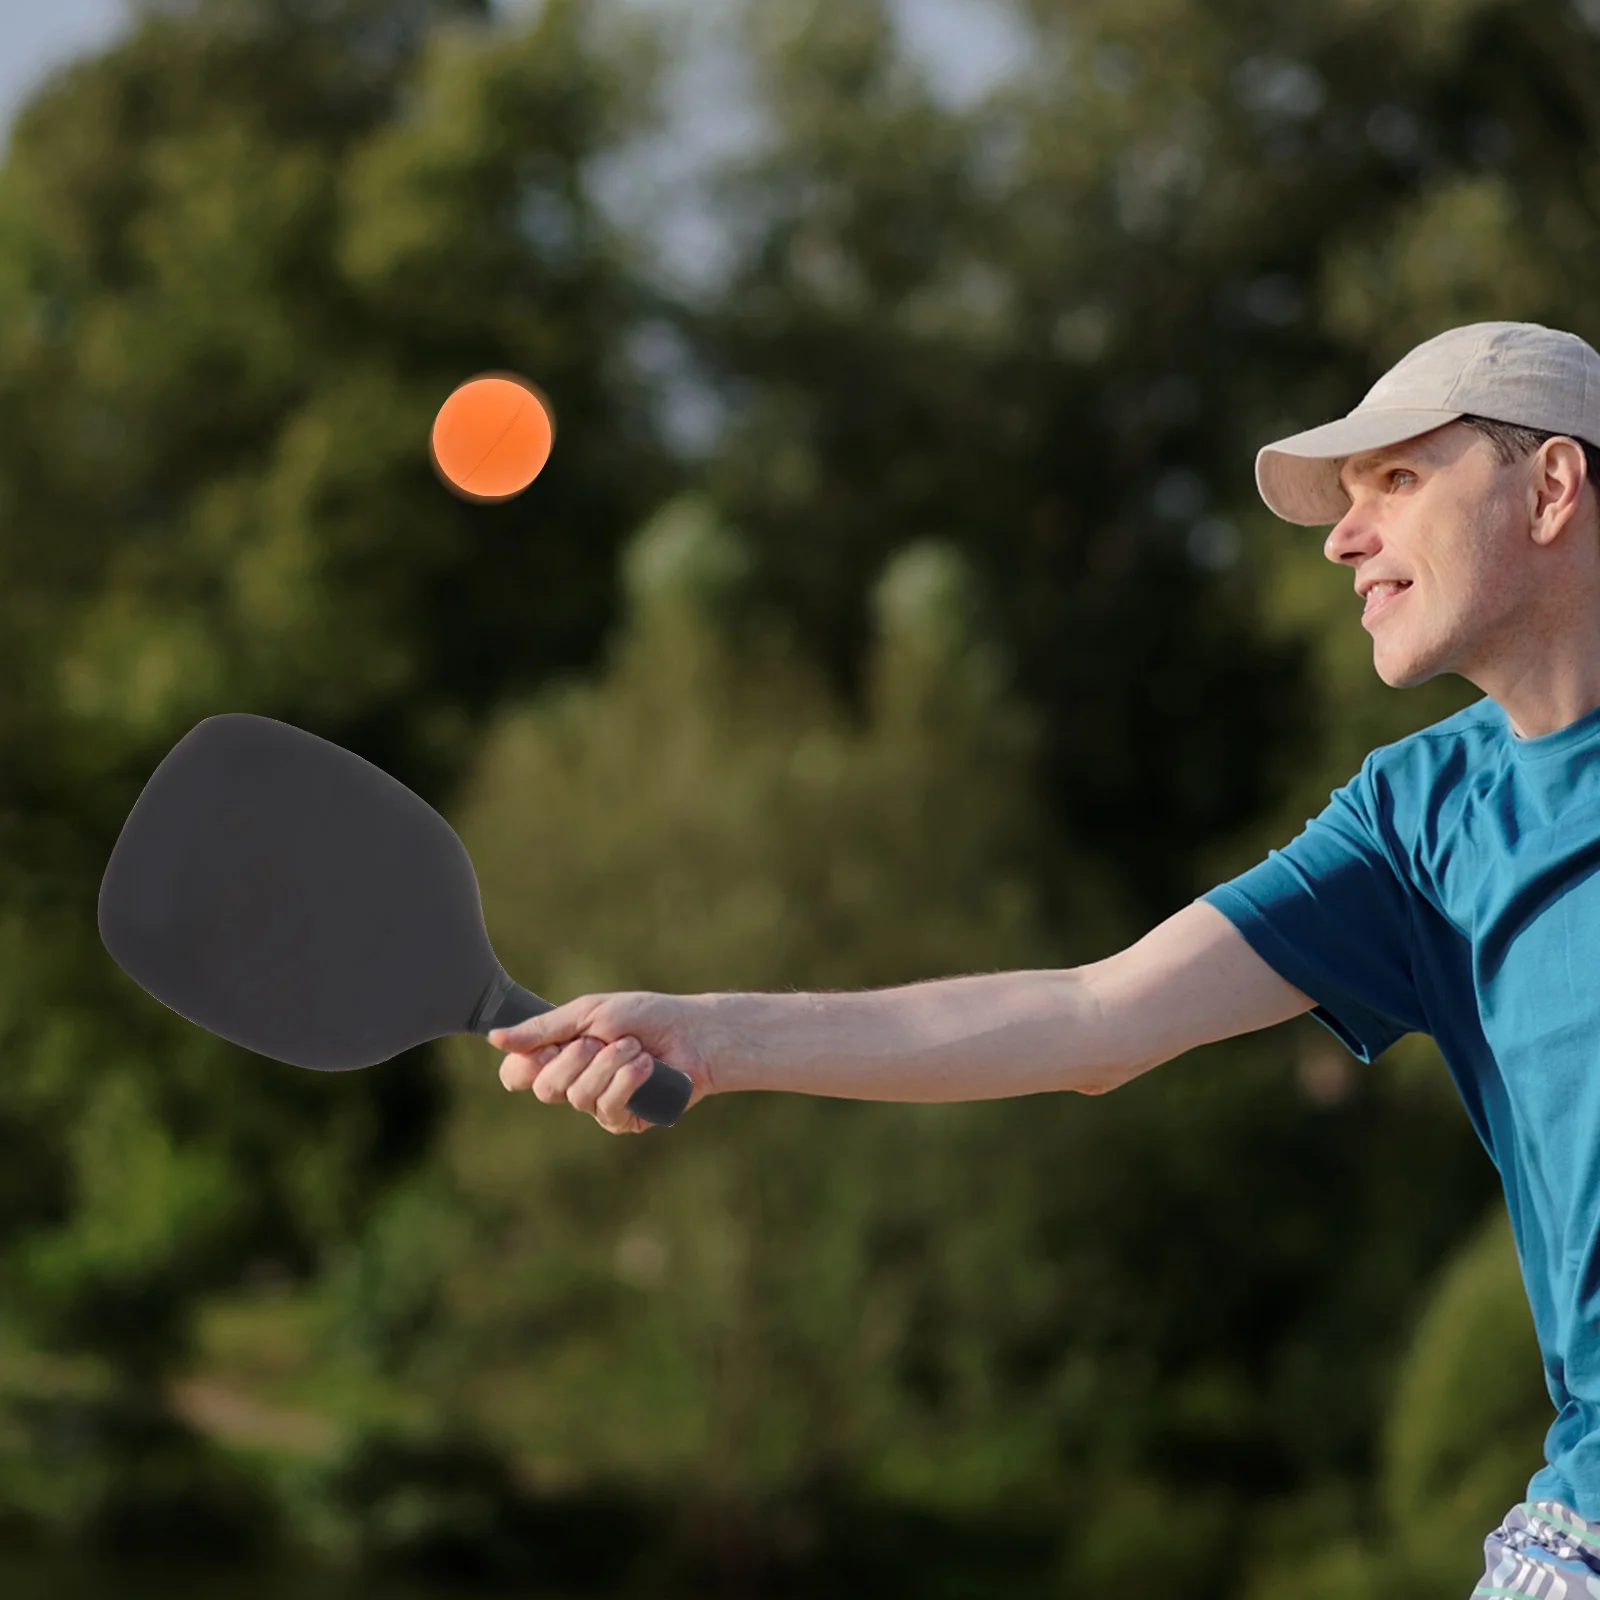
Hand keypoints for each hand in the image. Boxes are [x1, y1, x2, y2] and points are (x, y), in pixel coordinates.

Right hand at [489, 991, 715, 1134]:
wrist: (694, 1033)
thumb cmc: (645, 1017)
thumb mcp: (590, 1013)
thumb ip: (544, 1028)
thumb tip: (495, 1038)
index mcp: (559, 1054)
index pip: (516, 1075)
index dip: (525, 1065)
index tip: (548, 1046)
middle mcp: (572, 1083)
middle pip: (544, 1088)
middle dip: (576, 1057)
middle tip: (602, 1039)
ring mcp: (596, 1104)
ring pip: (577, 1097)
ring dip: (609, 1064)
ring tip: (636, 1047)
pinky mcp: (623, 1120)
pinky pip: (606, 1109)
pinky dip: (626, 1082)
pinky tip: (646, 1067)